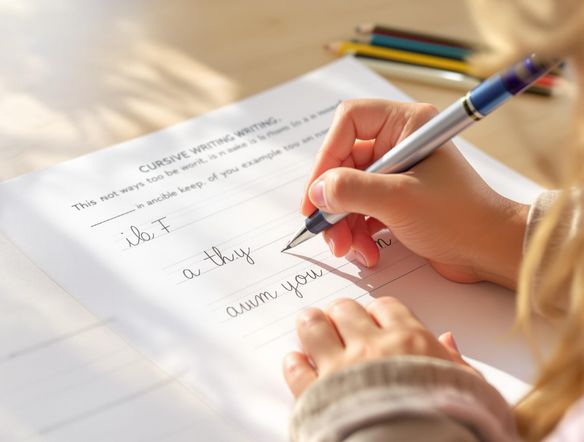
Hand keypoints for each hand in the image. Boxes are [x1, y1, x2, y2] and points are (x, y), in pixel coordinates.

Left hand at [283, 297, 474, 397]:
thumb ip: (455, 362)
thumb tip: (447, 339)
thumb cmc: (449, 427)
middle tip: (339, 322)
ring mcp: (340, 370)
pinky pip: (295, 368)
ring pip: (313, 326)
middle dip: (341, 314)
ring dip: (311, 325)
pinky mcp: (316, 395)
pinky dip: (294, 363)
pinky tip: (297, 362)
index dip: (377, 312)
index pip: (385, 307)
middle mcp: (371, 348)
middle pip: (345, 310)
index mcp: (410, 342)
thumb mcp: (469, 392)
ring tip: (312, 328)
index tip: (374, 320)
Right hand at [301, 100, 527, 288]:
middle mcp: (398, 142)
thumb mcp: (399, 201)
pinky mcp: (394, 197)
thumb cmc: (459, 217)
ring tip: (348, 248)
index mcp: (405, 124)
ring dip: (343, 222)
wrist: (488, 250)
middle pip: (344, 162)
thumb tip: (316, 191)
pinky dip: (357, 231)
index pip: (349, 123)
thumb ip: (352, 190)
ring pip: (348, 189)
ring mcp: (395, 171)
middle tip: (327, 230)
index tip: (316, 192)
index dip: (327, 156)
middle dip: (334, 201)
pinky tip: (366, 251)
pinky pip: (360, 208)